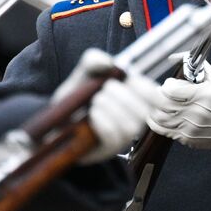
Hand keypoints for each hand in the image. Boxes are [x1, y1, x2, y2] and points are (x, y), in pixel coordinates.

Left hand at [57, 48, 158, 162]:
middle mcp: (133, 120)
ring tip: (95, 103)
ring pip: (131, 125)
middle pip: (144, 111)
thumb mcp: (83, 74)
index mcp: (134, 99)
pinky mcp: (109, 149)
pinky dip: (102, 122)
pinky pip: (114, 136)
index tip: (128, 79)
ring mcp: (123, 137)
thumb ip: (93, 61)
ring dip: (110, 108)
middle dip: (121, 95)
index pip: (155, 96)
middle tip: (103, 91)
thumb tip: (107, 63)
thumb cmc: (77, 97)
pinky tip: (92, 117)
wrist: (55, 122)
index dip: (145, 87)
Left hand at [147, 59, 210, 149]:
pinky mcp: (187, 138)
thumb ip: (194, 65)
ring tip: (157, 103)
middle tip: (160, 92)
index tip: (170, 84)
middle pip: (161, 104)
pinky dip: (157, 123)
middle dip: (156, 96)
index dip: (167, 85)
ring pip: (159, 119)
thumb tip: (175, 56)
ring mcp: (189, 127)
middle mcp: (193, 112)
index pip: (170, 89)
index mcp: (201, 95)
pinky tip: (160, 116)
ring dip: (153, 109)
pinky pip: (164, 131)